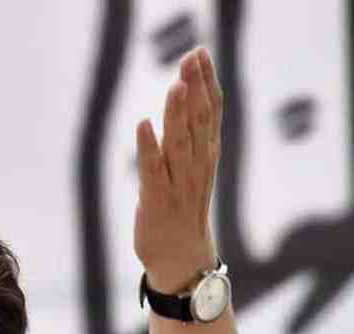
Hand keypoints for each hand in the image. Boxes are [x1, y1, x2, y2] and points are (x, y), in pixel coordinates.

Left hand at [135, 48, 222, 292]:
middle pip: (198, 122)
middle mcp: (196, 168)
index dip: (206, 82)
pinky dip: (148, 147)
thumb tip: (185, 108)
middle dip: (195, 88)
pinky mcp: (155, 201)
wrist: (181, 261)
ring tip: (175, 85)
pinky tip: (143, 125)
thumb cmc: (182, 213)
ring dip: (177, 114)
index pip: (210, 113)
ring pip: (179, 144)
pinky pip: (152, 171)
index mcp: (205, 158)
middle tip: (192, 56)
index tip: (200, 53)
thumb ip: (189, 142)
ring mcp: (177, 185)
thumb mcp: (192, 173)